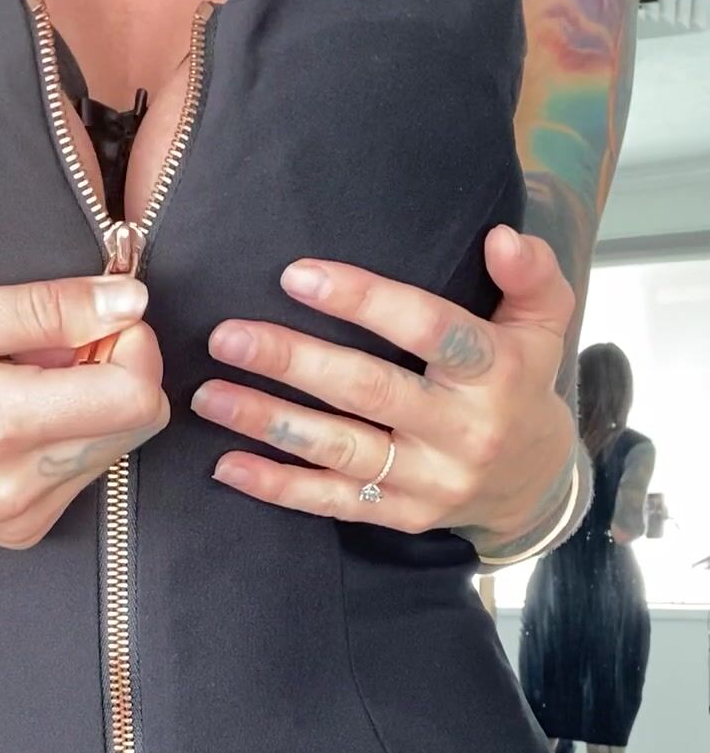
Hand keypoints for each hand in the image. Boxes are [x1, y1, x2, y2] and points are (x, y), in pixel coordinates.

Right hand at [0, 275, 167, 550]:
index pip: (134, 396)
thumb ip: (39, 309)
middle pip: (137, 424)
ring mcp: (20, 517)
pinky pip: (83, 471)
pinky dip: (69, 432)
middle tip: (56, 340)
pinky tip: (17, 410)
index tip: (93, 315)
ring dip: (91, 400)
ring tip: (24, 374)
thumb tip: (127, 299)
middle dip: (115, 369)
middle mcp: (17, 486)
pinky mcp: (19, 530)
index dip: (131, 344)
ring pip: (116, 447)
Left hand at [190, 226, 575, 550]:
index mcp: (496, 372)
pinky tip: (226, 465)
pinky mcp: (402, 515)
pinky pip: (333, 502)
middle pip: (368, 390)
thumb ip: (532, 275)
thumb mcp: (544, 324)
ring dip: (268, 422)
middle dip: (292, 362)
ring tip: (208, 397)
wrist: (535, 484)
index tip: (296, 276)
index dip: (364, 302)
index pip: (429, 330)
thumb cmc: (521, 383)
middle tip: (226, 337)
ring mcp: (429, 480)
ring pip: (339, 449)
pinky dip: (277, 487)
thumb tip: (503, 237)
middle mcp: (462, 430)